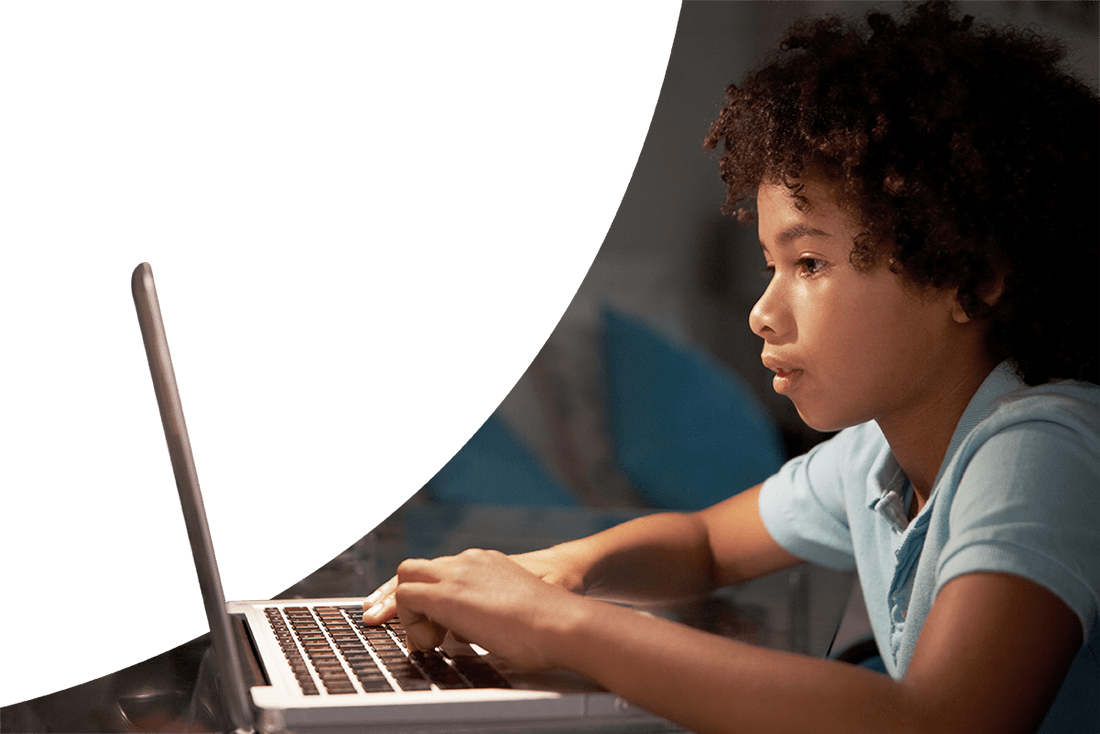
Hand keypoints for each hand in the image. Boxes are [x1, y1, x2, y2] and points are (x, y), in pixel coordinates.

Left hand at [362, 544, 585, 625]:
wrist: (560, 621)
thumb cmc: (547, 627)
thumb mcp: (512, 611)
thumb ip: (487, 614)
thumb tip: (466, 635)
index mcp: (486, 565)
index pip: (441, 572)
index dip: (428, 598)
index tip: (430, 625)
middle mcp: (468, 562)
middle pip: (416, 569)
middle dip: (409, 601)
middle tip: (424, 634)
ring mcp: (457, 573)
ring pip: (407, 577)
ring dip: (411, 611)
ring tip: (431, 641)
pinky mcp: (446, 593)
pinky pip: (405, 597)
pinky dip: (410, 621)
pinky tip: (433, 642)